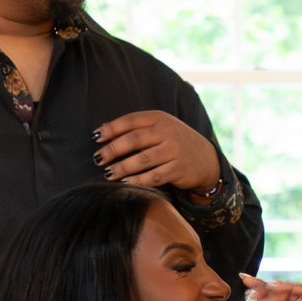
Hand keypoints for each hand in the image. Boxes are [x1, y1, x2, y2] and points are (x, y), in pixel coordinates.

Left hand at [94, 110, 222, 193]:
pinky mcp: (178, 170)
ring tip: (108, 174)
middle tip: (97, 159)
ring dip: (122, 168)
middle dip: (112, 150)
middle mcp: (167, 132)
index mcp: (160, 118)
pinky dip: (137, 180)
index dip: (111, 129)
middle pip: (134, 140)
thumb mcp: (160, 128)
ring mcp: (174, 151)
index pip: (130, 121)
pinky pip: (153, 177)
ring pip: (142, 160)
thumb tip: (102, 131)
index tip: (96, 138)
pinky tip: (125, 183)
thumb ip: (136, 128)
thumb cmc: (174, 142)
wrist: (205, 159)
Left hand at [243, 275, 301, 300]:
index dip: (257, 290)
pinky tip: (276, 290)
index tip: (244, 280)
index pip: (269, 300)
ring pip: (289, 289)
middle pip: (277, 292)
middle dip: (262, 286)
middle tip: (249, 283)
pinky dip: (289, 288)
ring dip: (274, 287)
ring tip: (263, 289)